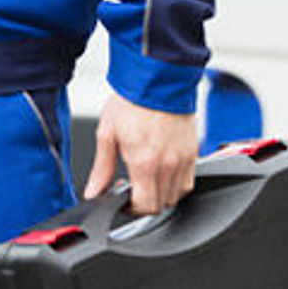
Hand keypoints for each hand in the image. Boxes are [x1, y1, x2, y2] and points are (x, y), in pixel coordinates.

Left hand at [83, 91, 196, 214]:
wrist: (157, 78)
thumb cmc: (132, 101)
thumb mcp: (108, 133)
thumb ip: (102, 168)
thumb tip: (94, 191)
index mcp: (145, 163)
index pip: (144, 207)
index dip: (132, 210)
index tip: (124, 200)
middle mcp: (168, 165)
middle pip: (161, 205)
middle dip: (145, 202)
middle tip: (132, 187)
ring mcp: (183, 160)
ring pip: (176, 196)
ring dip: (161, 194)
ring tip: (146, 176)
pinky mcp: (194, 152)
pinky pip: (188, 181)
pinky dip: (175, 182)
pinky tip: (161, 168)